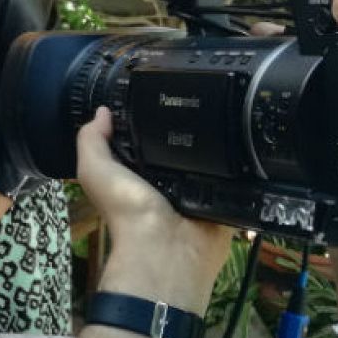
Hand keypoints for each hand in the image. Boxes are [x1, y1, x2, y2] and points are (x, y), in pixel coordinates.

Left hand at [78, 107, 230, 309]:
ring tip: (228, 111)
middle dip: (190, 123)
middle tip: (204, 96)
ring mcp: (198, 192)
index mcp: (138, 173)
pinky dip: (240, 165)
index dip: (151, 117)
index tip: (164, 89)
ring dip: (219, 141)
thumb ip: (92, 141)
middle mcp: (168, 180)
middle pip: (182, 144)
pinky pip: (236, 178)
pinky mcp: (224, 201)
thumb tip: (103, 111)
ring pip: (212, 158)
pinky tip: (245, 141)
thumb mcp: (96, 171)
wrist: (165, 248)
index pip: (147, 138)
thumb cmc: (127, 209)